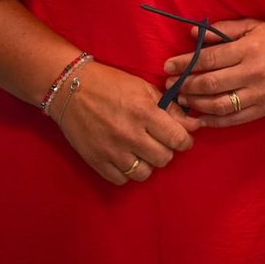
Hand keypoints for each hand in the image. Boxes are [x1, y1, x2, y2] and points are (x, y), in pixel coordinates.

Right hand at [54, 61, 197, 184]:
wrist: (71, 88)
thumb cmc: (111, 84)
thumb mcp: (144, 88)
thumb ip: (170, 108)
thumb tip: (193, 125)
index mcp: (144, 112)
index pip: (178, 139)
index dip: (185, 140)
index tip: (181, 138)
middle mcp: (129, 134)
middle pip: (164, 158)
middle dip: (167, 150)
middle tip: (159, 141)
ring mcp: (111, 150)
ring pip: (145, 173)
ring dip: (148, 163)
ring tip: (142, 150)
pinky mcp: (96, 161)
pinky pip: (122, 180)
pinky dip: (127, 171)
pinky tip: (125, 157)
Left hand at [165, 20, 264, 126]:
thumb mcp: (255, 26)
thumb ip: (224, 30)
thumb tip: (194, 34)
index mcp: (250, 49)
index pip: (209, 59)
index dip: (184, 64)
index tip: (168, 67)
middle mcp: (254, 72)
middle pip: (210, 84)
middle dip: (185, 86)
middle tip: (170, 86)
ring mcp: (260, 94)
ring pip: (219, 105)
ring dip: (195, 104)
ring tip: (182, 100)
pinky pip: (234, 119)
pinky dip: (214, 121)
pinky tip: (200, 117)